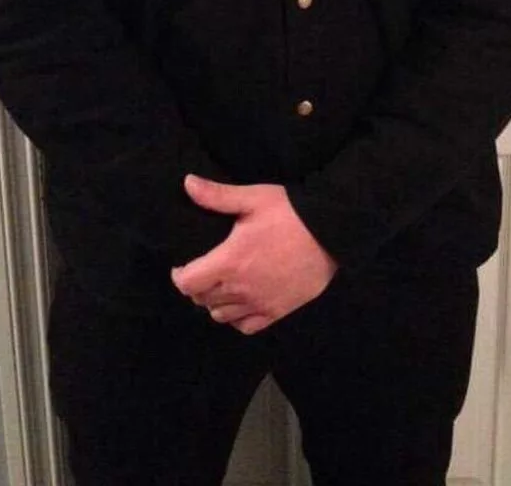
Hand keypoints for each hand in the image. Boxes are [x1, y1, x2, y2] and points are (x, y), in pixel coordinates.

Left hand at [171, 175, 337, 334]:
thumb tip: (187, 183)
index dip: (179, 275)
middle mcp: (240, 289)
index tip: (183, 264)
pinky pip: (246, 326)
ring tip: (222, 285)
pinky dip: (237, 318)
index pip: (187, 283)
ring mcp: (259, 304)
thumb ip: (217, 195)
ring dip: (215, 302)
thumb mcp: (253, 198)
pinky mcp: (278, 312)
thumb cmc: (290, 213)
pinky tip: (242, 301)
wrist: (331, 233)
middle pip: (201, 300)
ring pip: (221, 315)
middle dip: (197, 286)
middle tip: (204, 270)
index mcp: (229, 261)